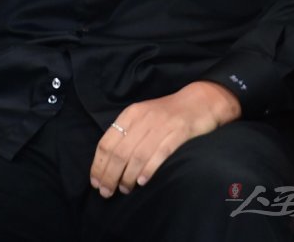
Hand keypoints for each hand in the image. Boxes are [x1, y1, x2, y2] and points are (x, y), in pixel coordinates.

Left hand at [89, 81, 241, 197]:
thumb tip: (107, 162)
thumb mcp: (143, 117)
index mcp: (131, 114)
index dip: (98, 165)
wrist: (199, 101)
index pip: (107, 142)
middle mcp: (143, 119)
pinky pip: (160, 153)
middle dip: (109, 175)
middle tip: (106, 192)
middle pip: (119, 152)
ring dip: (127, 177)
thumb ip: (127, 134)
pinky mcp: (178, 132)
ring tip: (124, 190)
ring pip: (137, 155)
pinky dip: (148, 169)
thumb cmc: (167, 114)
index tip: (95, 182)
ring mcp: (161, 125)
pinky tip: (142, 181)